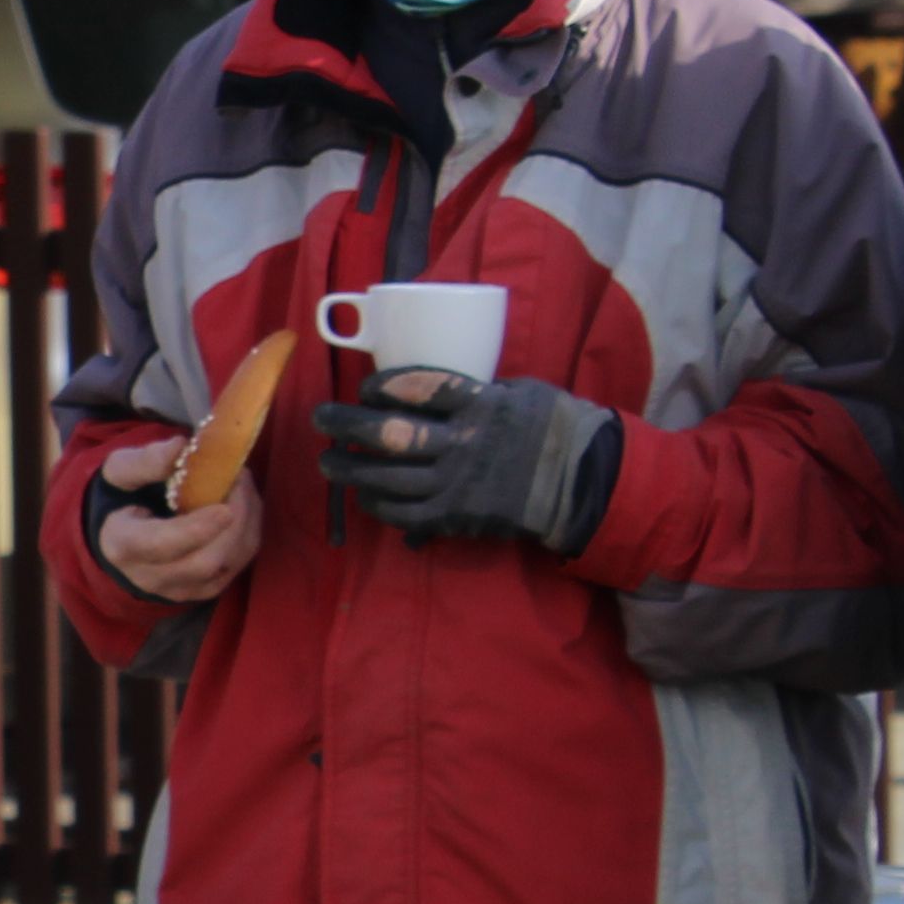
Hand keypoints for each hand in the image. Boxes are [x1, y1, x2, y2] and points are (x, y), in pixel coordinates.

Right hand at [93, 437, 262, 605]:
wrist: (121, 534)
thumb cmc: (122, 497)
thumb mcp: (120, 471)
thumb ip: (146, 460)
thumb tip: (180, 448)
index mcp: (122, 544)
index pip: (160, 545)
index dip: (196, 530)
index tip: (225, 508)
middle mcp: (149, 577)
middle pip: (202, 562)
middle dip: (235, 523)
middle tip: (241, 480)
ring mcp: (177, 590)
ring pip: (224, 567)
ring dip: (246, 525)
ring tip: (243, 487)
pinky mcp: (200, 592)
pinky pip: (235, 568)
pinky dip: (247, 535)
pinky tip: (244, 507)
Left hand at [312, 366, 618, 550]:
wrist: (581, 483)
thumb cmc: (552, 428)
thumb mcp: (518, 392)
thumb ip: (474, 392)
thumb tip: (429, 393)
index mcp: (479, 404)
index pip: (417, 388)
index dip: (382, 387)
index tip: (364, 387)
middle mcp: (462, 444)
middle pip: (391, 434)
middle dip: (348, 425)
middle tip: (322, 418)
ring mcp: (457, 484)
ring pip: (388, 478)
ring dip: (350, 470)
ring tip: (327, 461)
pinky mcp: (456, 516)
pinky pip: (405, 514)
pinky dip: (378, 505)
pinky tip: (363, 495)